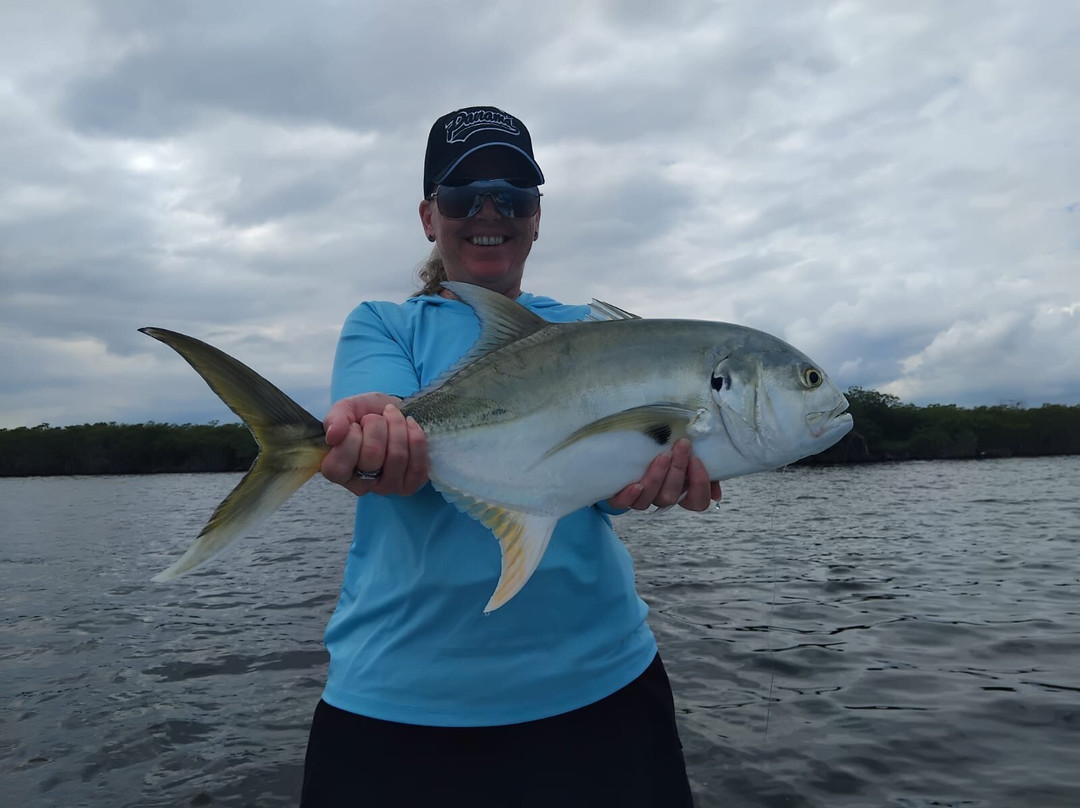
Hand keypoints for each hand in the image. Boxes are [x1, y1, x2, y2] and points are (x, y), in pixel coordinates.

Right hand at [321, 393, 429, 496]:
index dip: (351, 436)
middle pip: (372, 455)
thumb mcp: (347, 409)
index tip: (356, 424)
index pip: (338, 466)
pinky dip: (416, 437)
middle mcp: (361, 485)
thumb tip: (334, 435)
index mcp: (337, 472)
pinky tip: (410, 425)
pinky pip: (418, 464)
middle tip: (376, 417)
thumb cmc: (365, 414)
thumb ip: (336, 419)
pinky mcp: (411, 485)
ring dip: (397, 427)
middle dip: (377, 425)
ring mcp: (387, 487)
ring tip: (393, 415)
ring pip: (397, 457)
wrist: (393, 413)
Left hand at [606, 438, 720, 511]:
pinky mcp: (620, 495)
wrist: (630, 450)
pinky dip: (629, 496)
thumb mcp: (687, 452)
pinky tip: (634, 484)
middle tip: (682, 446)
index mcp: (682, 493)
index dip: (699, 485)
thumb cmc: (664, 449)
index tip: (697, 460)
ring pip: (650, 499)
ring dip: (657, 477)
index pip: (697, 502)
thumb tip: (717, 476)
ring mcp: (642, 498)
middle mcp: (662, 498)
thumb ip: (704, 461)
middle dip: (678, 469)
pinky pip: (623, 503)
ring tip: (662, 455)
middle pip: (672, 496)